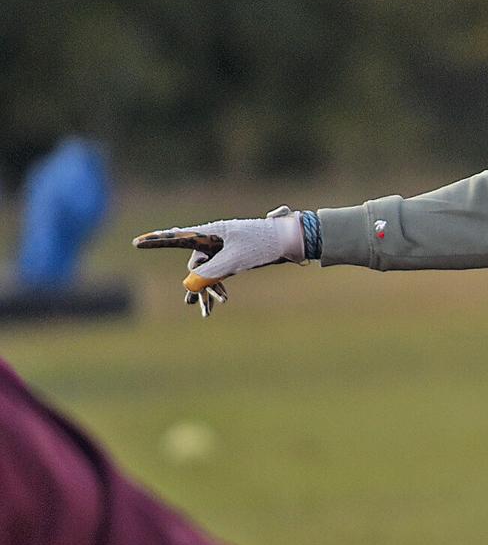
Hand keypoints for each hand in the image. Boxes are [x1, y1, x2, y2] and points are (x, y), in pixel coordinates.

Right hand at [134, 205, 305, 316]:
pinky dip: (218, 287)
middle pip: (194, 262)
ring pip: (207, 270)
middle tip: (194, 304)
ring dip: (207, 291)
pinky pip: (220, 273)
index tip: (137, 242)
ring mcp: (225, 247)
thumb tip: (188, 286)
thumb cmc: (264, 245)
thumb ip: (210, 273)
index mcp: (212, 232)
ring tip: (206, 313)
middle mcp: (215, 238)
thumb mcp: (235, 261)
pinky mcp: (236, 256)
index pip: (178, 237)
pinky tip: (219, 303)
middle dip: (196, 284)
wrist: (293, 240)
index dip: (157, 241)